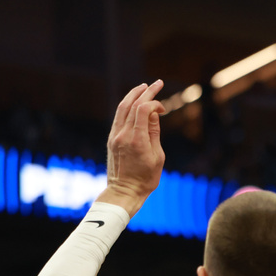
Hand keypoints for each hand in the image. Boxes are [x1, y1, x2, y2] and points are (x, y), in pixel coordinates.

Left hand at [104, 80, 166, 214]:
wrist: (124, 192)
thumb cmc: (145, 178)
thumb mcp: (157, 157)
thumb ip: (155, 132)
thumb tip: (154, 113)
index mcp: (137, 139)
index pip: (143, 110)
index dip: (154, 103)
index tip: (164, 109)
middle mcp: (123, 135)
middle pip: (132, 105)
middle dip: (145, 91)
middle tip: (157, 82)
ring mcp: (115, 136)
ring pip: (122, 108)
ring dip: (133, 95)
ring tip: (143, 86)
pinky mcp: (112, 139)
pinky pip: (119, 117)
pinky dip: (127, 106)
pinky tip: (133, 102)